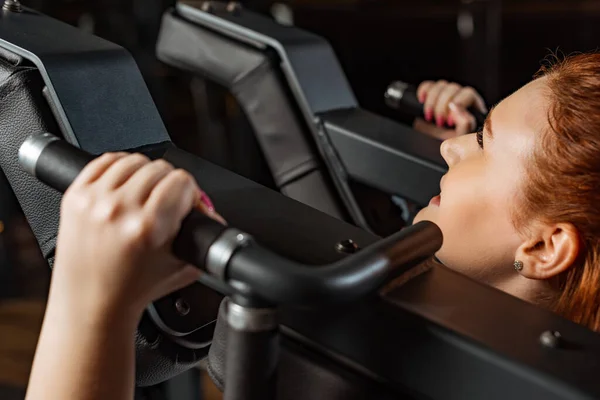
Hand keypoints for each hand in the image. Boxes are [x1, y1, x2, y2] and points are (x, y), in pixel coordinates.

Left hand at [50, 153, 225, 320]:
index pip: (182, 180)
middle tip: (166, 203)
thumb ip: (206, 235)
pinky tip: (124, 185)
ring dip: (145, 175)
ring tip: (144, 196)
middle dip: (169, 184)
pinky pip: (104, 161)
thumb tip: (212, 211)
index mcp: (150, 226)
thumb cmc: (134, 290)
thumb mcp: (184, 265)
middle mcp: (119, 210)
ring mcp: (94, 201)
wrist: (92, 304)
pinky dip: (119, 168)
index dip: (190, 192)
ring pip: (133, 160)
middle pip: (159, 168)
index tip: (186, 203)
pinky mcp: (75, 197)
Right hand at [414, 80, 486, 139]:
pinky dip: (423, 91)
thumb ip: (465, 123)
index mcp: (472, 105)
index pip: (468, 94)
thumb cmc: (450, 142)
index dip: (458, 104)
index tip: (449, 121)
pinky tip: (422, 101)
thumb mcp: (460, 137)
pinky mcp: (431, 93)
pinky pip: (427, 85)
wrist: (432, 145)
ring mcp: (445, 93)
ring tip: (430, 117)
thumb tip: (457, 108)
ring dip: (432, 102)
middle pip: (452, 88)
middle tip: (439, 122)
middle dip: (442, 106)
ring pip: (440, 86)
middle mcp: (459, 96)